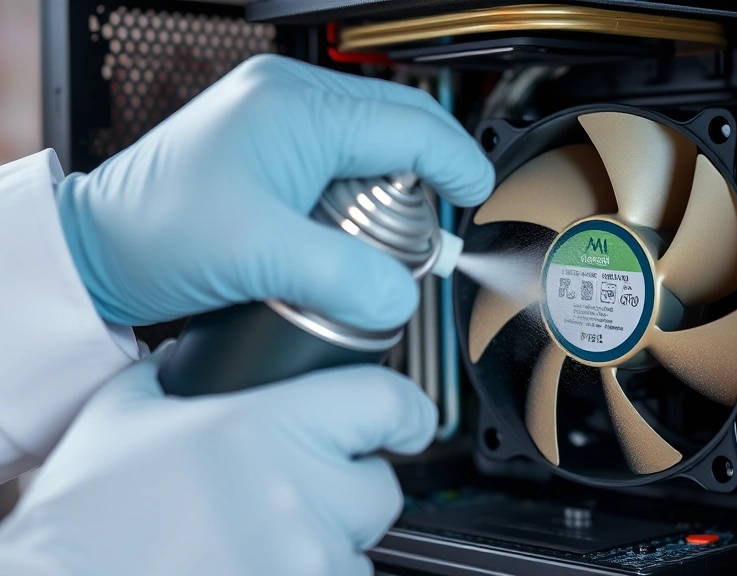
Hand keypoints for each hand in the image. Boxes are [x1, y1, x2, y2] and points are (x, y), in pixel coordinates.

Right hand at [0, 343, 435, 575]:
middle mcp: (298, 492)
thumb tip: (208, 357)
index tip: (405, 419)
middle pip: (381, 483)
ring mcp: (304, 556)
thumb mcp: (128, 413)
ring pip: (361, 541)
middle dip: (351, 482)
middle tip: (299, 486)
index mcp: (265, 425)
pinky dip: (311, 570)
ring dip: (330, 534)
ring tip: (263, 532)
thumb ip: (182, 374)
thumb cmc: (89, 516)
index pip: (389, 402)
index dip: (404, 410)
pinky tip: (258, 562)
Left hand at [56, 54, 492, 328]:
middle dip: (424, 181)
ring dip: (390, 194)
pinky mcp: (273, 143)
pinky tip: (347, 232)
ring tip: (375, 244)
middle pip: (398, 129)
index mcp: (296, 106)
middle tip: (422, 239)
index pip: (410, 124)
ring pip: (373, 146)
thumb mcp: (259, 257)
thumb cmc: (154, 234)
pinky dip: (359, 196)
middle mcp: (291, 98)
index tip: (478, 197)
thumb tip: (402, 297)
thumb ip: (344, 276)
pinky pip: (343, 160)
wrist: (96, 245)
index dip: (455, 162)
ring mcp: (280, 116)